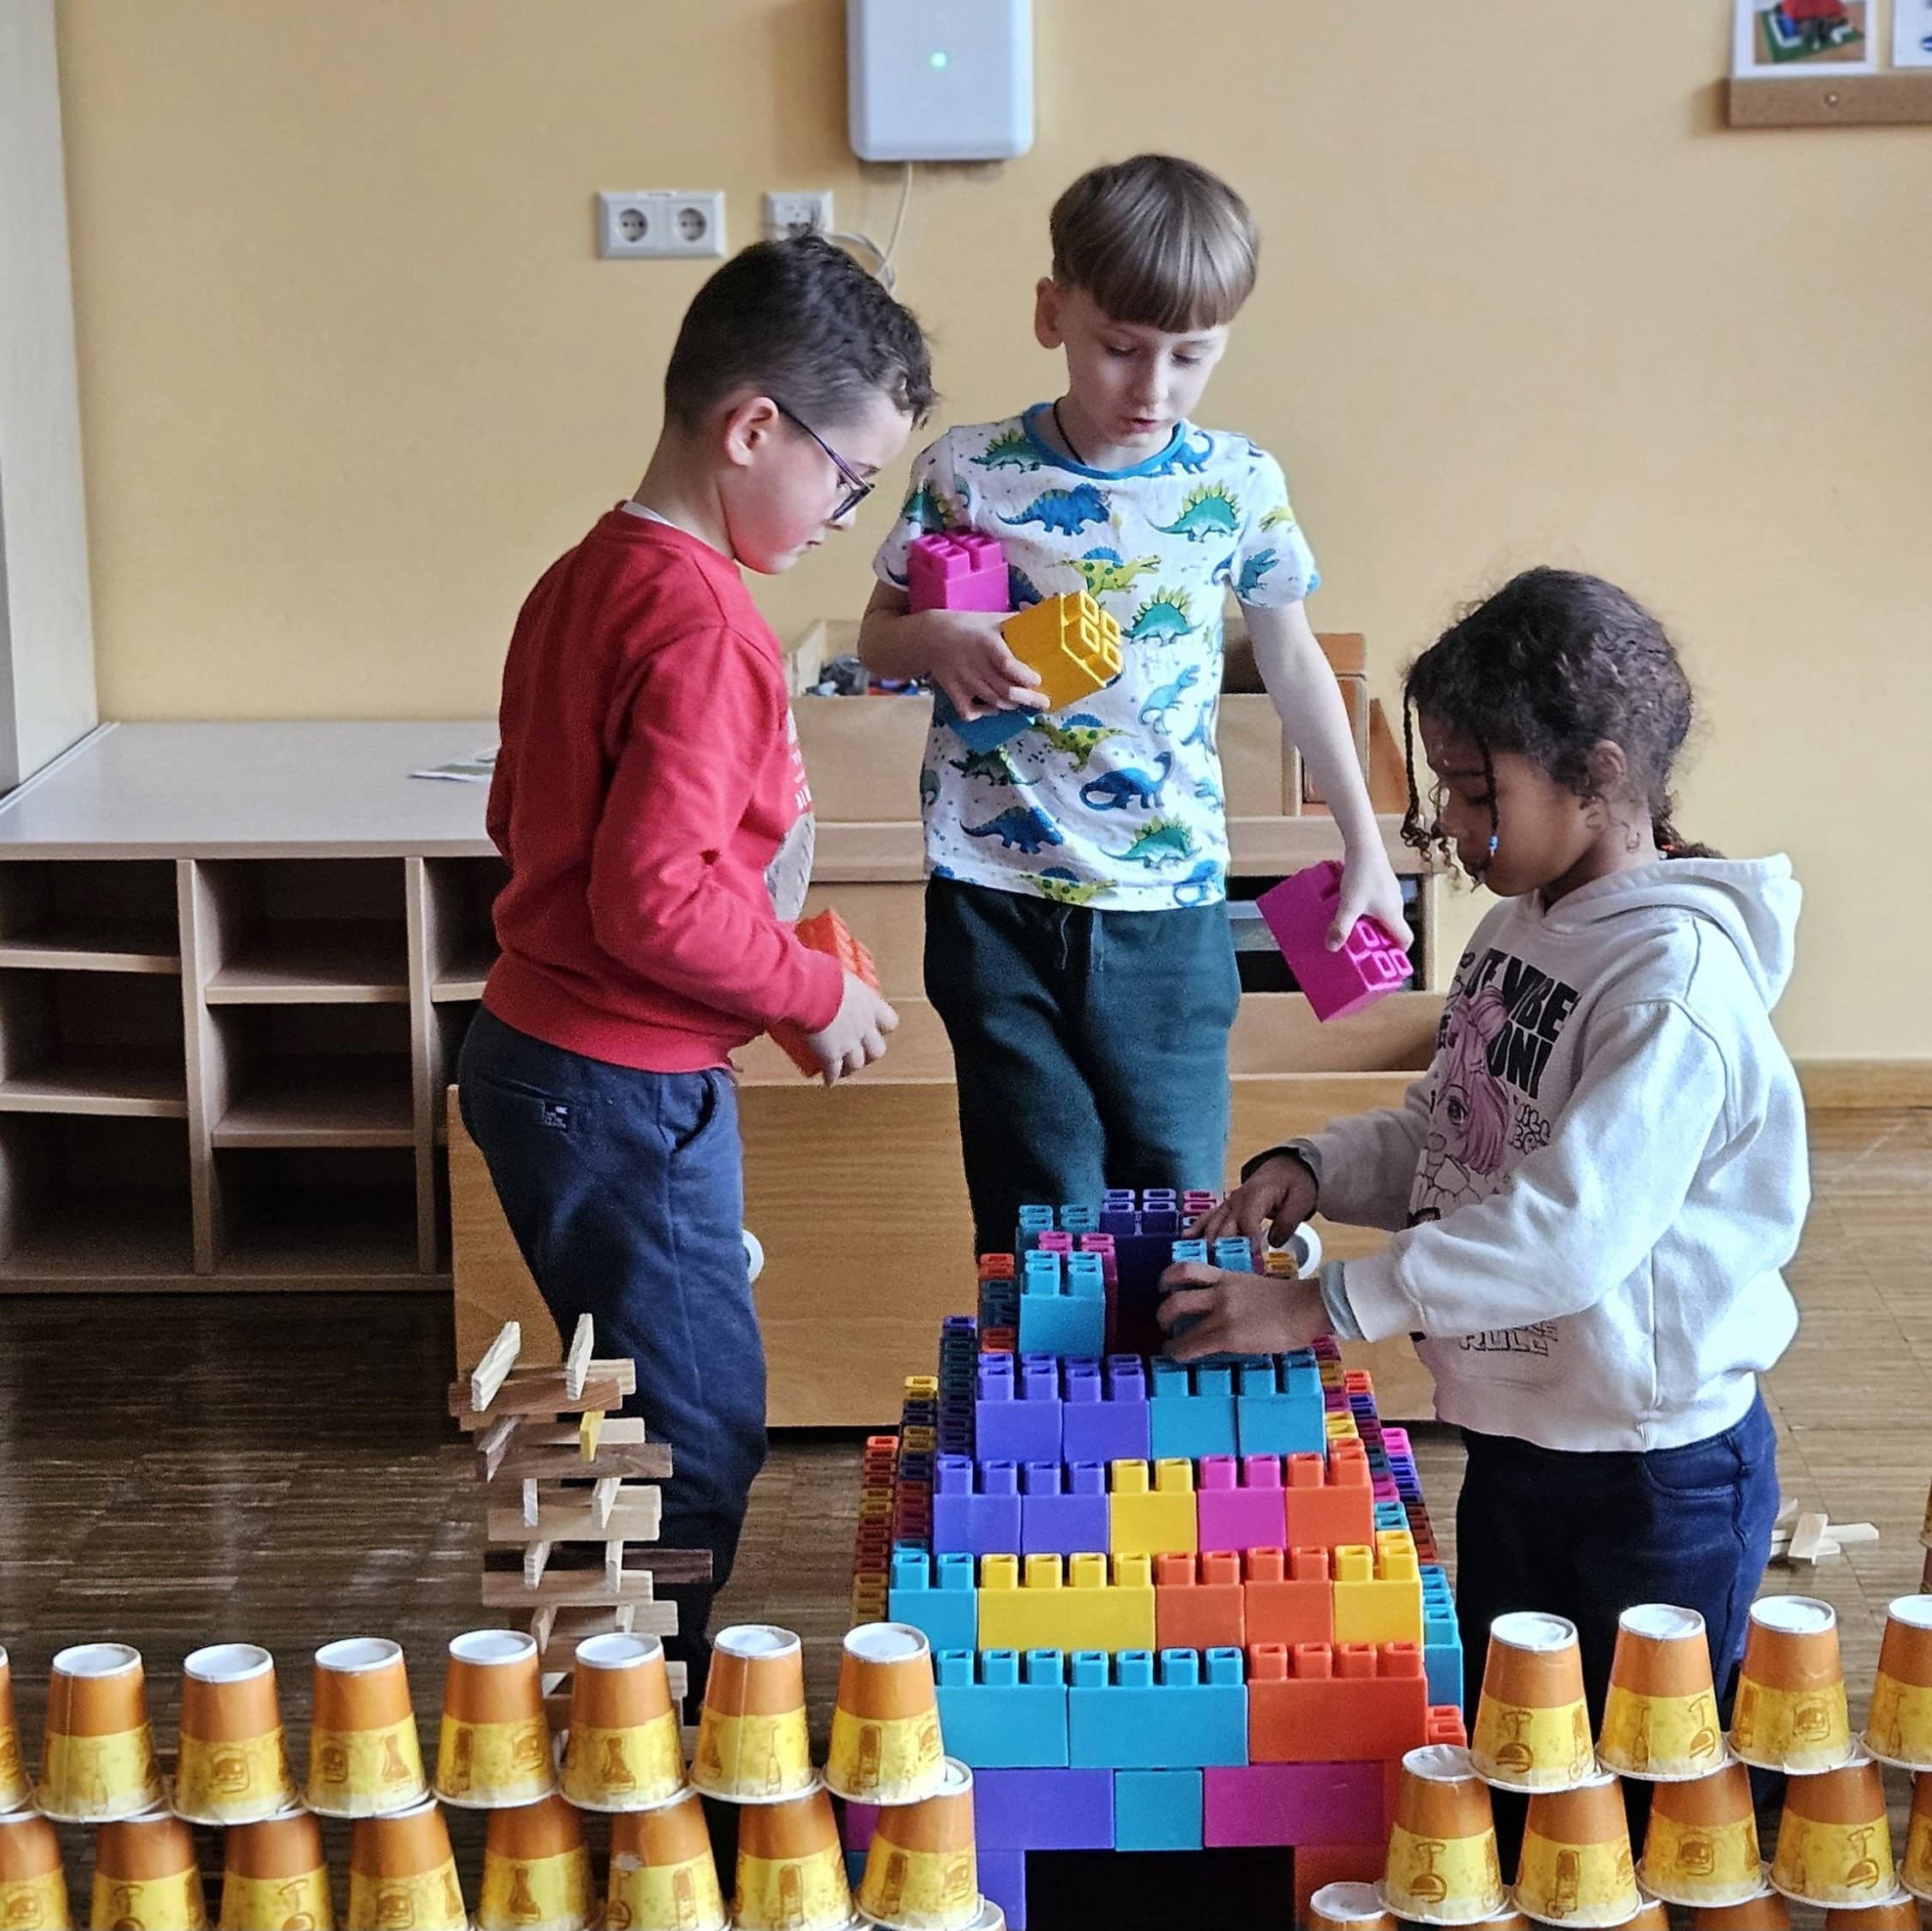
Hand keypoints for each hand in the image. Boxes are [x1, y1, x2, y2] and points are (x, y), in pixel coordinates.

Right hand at [802, 972, 898, 1084]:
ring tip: (843, 1068)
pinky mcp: (831, 1055)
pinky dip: (831, 1078)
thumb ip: (834, 975)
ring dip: (851, 1067)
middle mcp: (864, 1027)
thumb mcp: (836, 972)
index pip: (889, 1022)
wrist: (810, 993)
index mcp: (870, 1005)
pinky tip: (828, 1081)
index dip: (883, 1026)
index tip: (875, 1026)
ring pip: (857, 1064)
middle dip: (870, 1053)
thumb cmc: (822, 976)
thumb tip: (820, 968)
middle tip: (861, 1052)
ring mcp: (849, 1043)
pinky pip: (833, 1072)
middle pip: (877, 1049)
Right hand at [915, 609, 1043, 720]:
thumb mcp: (992, 619)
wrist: (931, 636)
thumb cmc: (967, 626)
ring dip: (1011, 705)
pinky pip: (968, 712)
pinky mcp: (954, 691)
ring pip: (993, 702)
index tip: (1037, 680)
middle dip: (1028, 699)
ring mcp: (964, 681)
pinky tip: (992, 708)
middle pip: (1006, 690)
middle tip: (1043, 702)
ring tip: (1020, 701)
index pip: (1008, 665)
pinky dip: (983, 714)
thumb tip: (1042, 616)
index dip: (1025, 677)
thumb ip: (1016, 620)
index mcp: (987, 644)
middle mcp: (976, 664)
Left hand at [1157, 1261, 1332, 1362]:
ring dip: (1168, 1334)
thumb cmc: (1290, 1300)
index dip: (1169, 1277)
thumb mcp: (1255, 1287)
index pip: (1188, 1269)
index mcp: (1227, 1277)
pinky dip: (1180, 1352)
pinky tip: (1179, 1357)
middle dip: (1163, 1311)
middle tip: (1163, 1321)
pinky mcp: (1228, 1335)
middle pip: (1176, 1295)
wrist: (1306, 1307)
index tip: (1164, 1286)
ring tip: (1169, 1346)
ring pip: (1179, 1317)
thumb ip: (1237, 1294)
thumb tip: (1230, 1309)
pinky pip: (1193, 1344)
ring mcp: (1222, 1313)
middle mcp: (1219, 1292)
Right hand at [1191, 1152, 1317, 1251]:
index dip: (1247, 1240)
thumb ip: (1288, 1223)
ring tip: (1199, 1259)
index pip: (1248, 1221)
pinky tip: (1186, 1237)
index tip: (1248, 1259)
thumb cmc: (1295, 1183)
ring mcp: (1229, 1202)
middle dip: (1221, 1248)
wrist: (1287, 1167)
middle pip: (1225, 1226)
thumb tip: (1272, 1242)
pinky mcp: (1226, 1206)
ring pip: (1213, 1223)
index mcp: (1257, 1195)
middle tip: (1220, 1269)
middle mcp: (1238, 1199)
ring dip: (1206, 1241)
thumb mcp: (1300, 1201)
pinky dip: (1197, 1227)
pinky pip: (1209, 1215)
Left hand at [1330, 850, 1412, 950]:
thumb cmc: (1361, 875)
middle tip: (1362, 947)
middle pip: (1394, 929)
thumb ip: (1341, 927)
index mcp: (1393, 914)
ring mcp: (1391, 892)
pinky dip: (1369, 910)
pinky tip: (1352, 906)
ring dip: (1372, 924)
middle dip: (1380, 940)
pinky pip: (1379, 903)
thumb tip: (1332, 947)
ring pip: (1385, 916)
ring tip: (1353, 928)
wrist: (1365, 845)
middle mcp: (1396, 904)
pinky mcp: (1383, 882)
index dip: (1398, 952)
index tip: (1384, 960)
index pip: (1406, 940)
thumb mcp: (1349, 905)